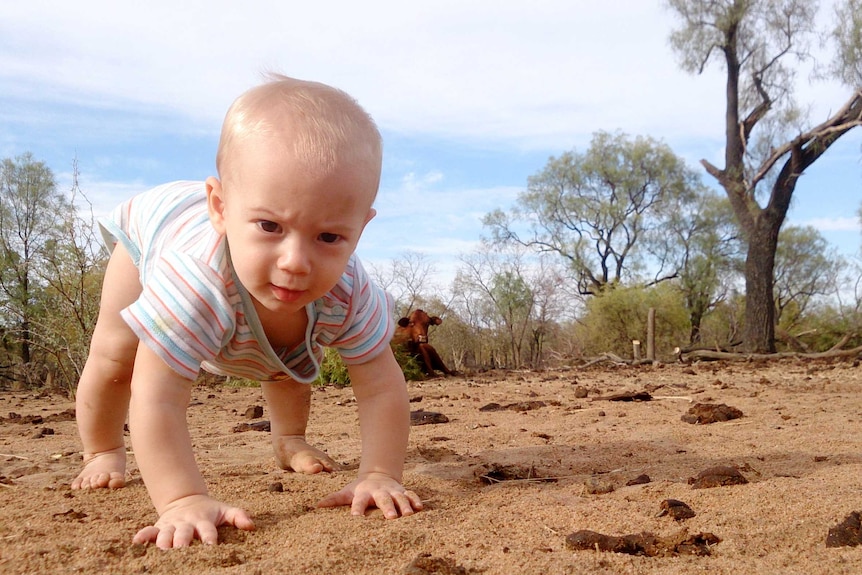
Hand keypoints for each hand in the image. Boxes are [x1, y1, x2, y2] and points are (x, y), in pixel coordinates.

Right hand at [132, 494, 254, 548]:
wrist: (186, 499)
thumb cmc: (210, 511)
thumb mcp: (225, 510)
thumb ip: (238, 516)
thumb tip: (251, 525)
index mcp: (203, 520)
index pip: (208, 530)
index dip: (209, 537)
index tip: (211, 546)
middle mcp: (186, 523)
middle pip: (184, 533)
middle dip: (183, 541)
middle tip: (182, 550)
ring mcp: (171, 525)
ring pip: (165, 534)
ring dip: (163, 542)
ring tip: (161, 551)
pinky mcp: (159, 527)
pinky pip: (149, 531)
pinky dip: (143, 536)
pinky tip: (136, 543)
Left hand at [316, 472, 422, 518]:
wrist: (378, 474)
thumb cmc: (360, 488)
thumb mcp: (347, 492)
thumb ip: (334, 499)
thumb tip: (317, 505)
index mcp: (364, 493)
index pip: (359, 502)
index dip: (357, 510)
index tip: (356, 518)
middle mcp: (379, 492)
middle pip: (384, 500)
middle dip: (388, 508)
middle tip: (391, 517)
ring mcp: (393, 491)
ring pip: (400, 497)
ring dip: (404, 505)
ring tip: (409, 515)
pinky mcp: (403, 491)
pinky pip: (411, 495)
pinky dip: (416, 500)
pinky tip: (421, 508)